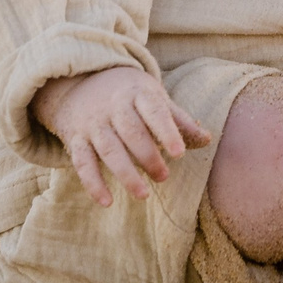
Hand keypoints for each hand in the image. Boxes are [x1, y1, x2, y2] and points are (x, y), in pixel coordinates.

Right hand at [32, 65, 210, 206]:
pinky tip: (106, 202)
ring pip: (108, 149)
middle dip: (148, 157)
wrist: (80, 80)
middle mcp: (113, 107)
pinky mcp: (75, 139)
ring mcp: (93, 124)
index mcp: (137, 93)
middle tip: (163, 177)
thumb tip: (207, 140)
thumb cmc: (128, 94)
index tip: (179, 154)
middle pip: (131, 132)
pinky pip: (82, 163)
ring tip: (143, 195)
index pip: (154, 111)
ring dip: (125, 174)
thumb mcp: (153, 98)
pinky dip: (93, 183)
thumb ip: (178, 120)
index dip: (167, 132)